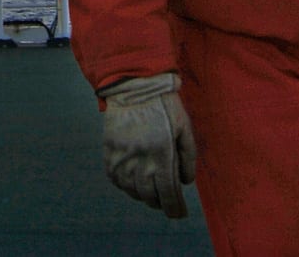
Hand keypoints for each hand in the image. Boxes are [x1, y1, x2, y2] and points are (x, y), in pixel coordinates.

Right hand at [99, 72, 197, 217]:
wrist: (134, 84)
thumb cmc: (164, 105)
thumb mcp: (185, 128)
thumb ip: (188, 157)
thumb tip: (185, 182)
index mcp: (162, 154)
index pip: (168, 193)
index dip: (174, 208)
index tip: (179, 214)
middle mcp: (140, 159)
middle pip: (149, 196)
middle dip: (160, 203)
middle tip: (167, 202)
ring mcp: (122, 156)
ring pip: (131, 190)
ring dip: (143, 196)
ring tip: (150, 193)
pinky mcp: (109, 150)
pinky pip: (115, 178)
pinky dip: (124, 186)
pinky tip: (132, 183)